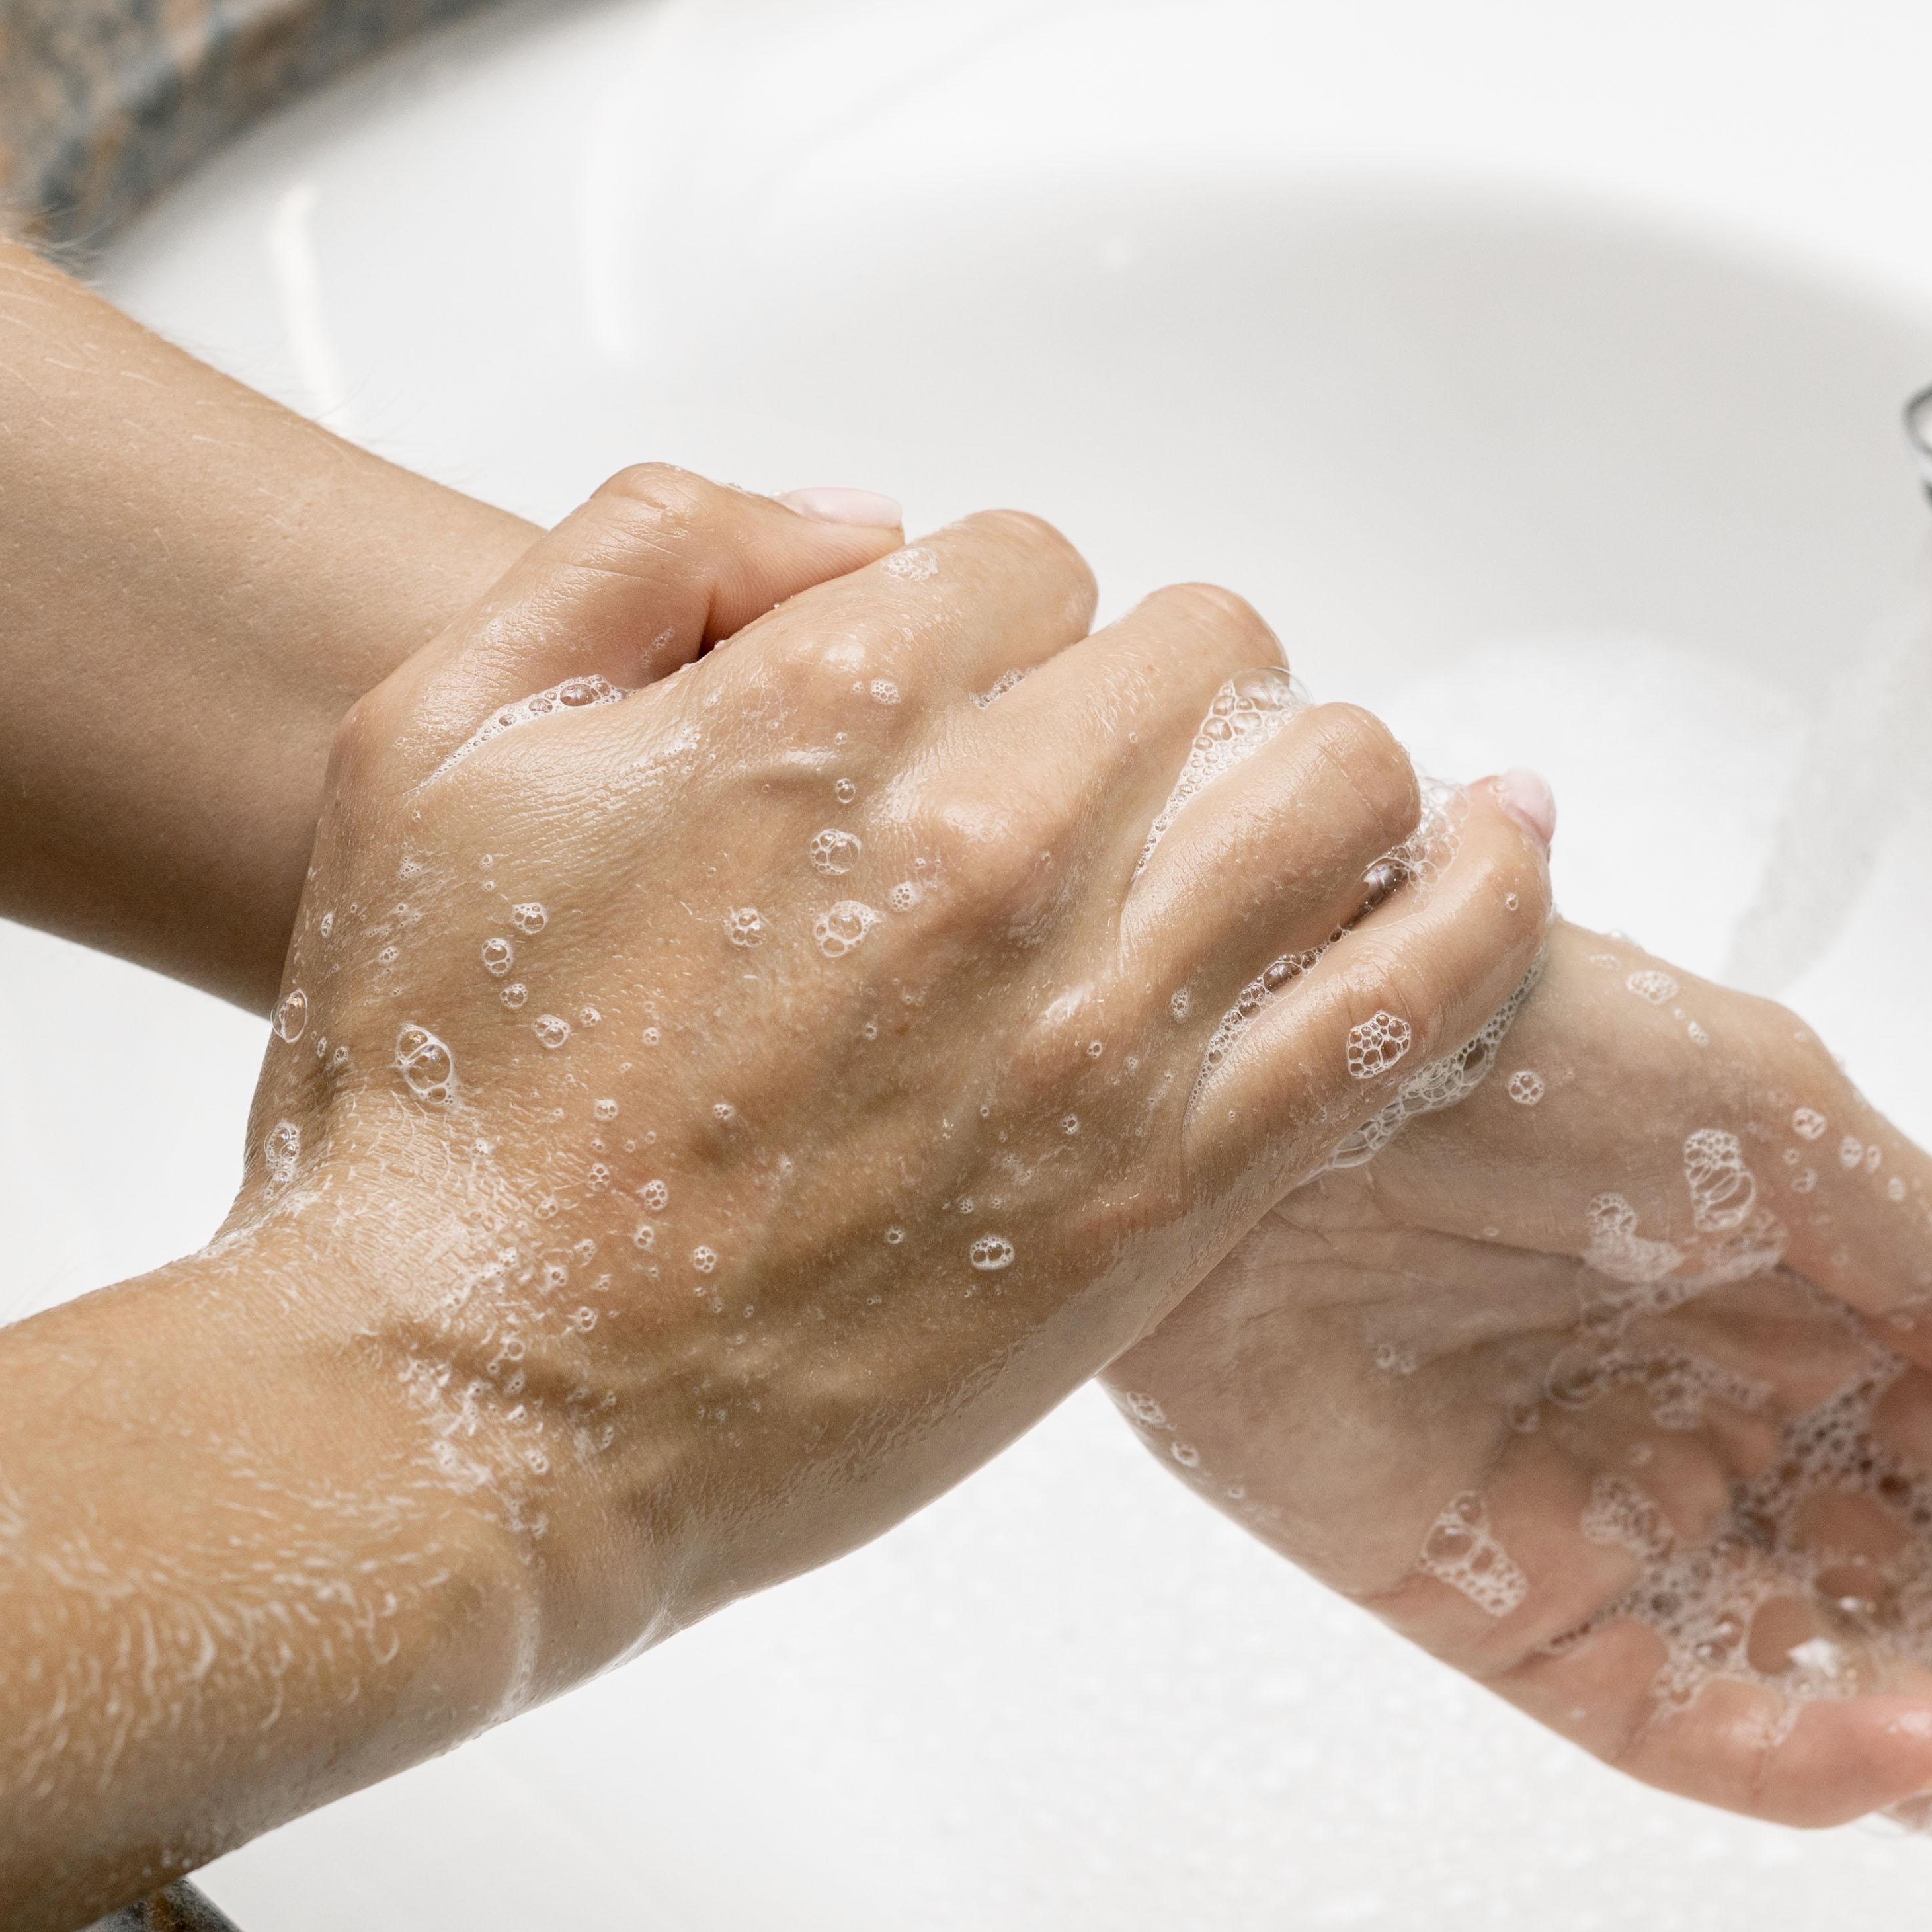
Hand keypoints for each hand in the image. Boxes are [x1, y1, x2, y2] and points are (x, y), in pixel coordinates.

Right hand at [232, 465, 1558, 1711]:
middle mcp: (987, 839)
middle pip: (1202, 648)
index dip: (994, 625)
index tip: (965, 709)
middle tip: (1108, 781)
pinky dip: (1489, 900)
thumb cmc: (425, 1100)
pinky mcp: (1174, 1186)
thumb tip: (857, 521)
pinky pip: (1414, 995)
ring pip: (1341, 780)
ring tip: (1279, 823)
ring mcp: (1100, 1020)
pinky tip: (1506, 850)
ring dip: (1319, 775)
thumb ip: (637, 553)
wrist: (460, 1410)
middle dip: (1156, 689)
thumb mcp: (430, 739)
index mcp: (815, 709)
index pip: (1025, 558)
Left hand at [1107, 918, 1931, 1885]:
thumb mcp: (1780, 1113)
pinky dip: (1803, 1754)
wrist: (1287, 1074)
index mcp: (1805, 1305)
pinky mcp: (1502, 1603)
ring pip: (1826, 1687)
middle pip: (1926, 1617)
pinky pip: (1676, 1715)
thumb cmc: (1523, 1040)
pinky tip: (1918, 1760)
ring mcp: (1616, 1524)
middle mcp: (1721, 1425)